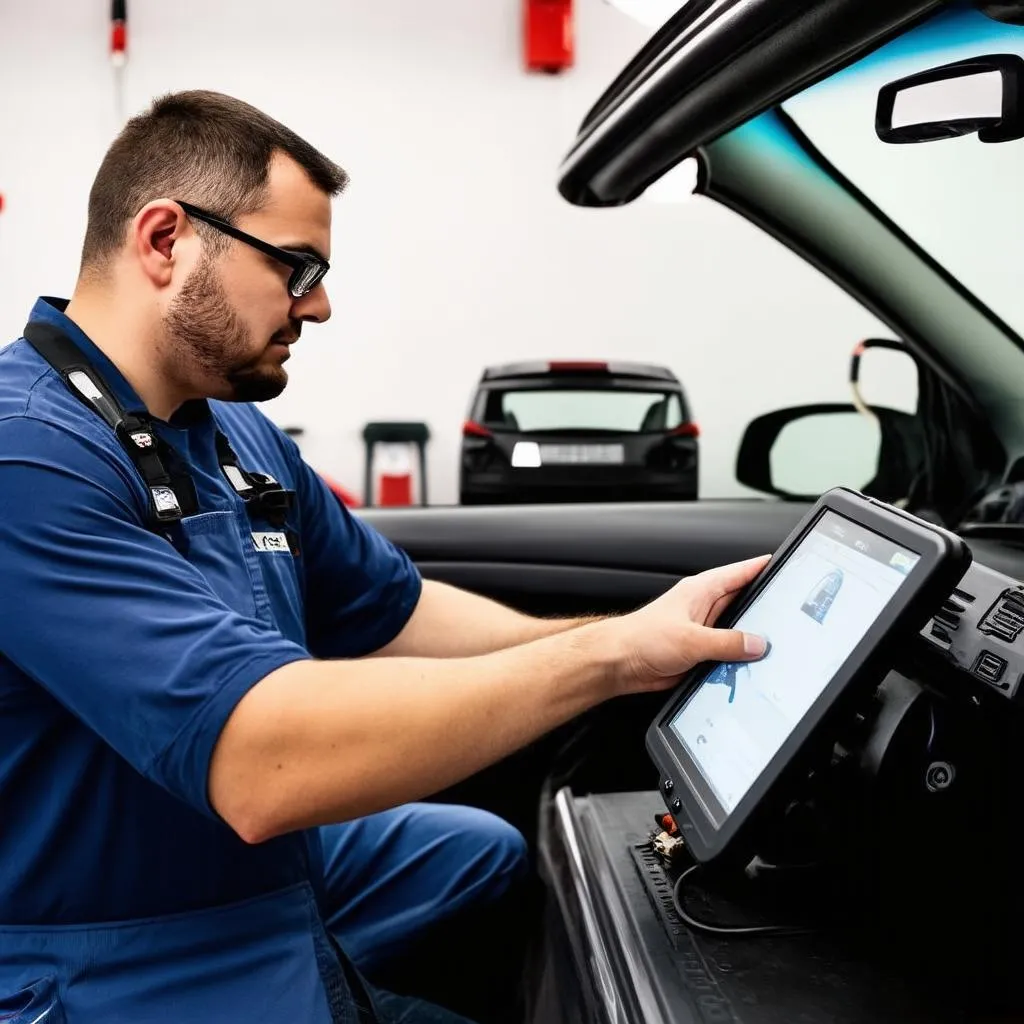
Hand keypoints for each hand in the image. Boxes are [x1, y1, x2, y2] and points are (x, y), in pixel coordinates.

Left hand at [600, 555, 770, 695]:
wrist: (618, 663)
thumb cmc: (641, 639)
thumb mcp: (691, 639)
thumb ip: (727, 642)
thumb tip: (757, 644)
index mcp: (702, 590)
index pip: (741, 572)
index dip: (764, 568)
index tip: (786, 565)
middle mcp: (704, 607)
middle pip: (745, 602)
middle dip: (764, 609)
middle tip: (789, 617)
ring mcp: (703, 629)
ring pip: (738, 630)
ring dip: (750, 640)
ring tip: (772, 648)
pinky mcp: (699, 651)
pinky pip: (728, 652)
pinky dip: (738, 659)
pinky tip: (749, 667)